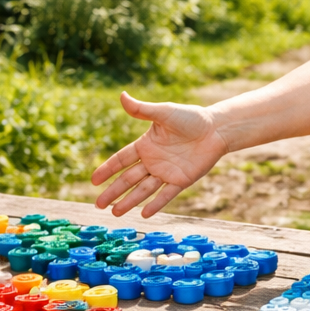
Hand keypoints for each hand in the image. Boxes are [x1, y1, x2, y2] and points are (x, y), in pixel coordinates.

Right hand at [91, 93, 229, 217]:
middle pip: (128, 179)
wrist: (216, 129)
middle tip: (98, 205)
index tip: (94, 181)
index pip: (121, 160)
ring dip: (129, 201)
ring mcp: (166, 172)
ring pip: (143, 190)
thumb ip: (142, 110)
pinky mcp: (181, 180)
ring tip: (115, 213)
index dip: (107, 170)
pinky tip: (144, 214)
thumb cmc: (190, 118)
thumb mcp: (164, 113)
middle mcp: (153, 161)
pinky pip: (166, 194)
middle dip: (113, 192)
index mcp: (145, 145)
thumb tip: (122, 95)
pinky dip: (155, 204)